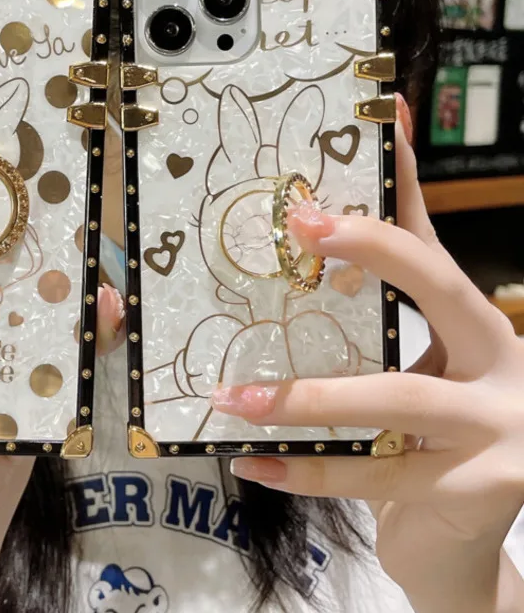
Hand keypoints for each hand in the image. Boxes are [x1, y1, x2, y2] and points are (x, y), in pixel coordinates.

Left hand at [211, 96, 523, 609]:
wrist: (463, 538)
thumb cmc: (430, 431)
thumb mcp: (412, 359)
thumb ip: (385, 296)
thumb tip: (361, 204)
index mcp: (479, 322)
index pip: (431, 248)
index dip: (380, 213)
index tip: (315, 189)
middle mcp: (503, 363)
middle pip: (438, 291)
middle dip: (370, 253)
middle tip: (298, 229)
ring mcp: (500, 432)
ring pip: (392, 401)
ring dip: (302, 397)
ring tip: (231, 397)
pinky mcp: (477, 494)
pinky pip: (373, 478)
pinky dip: (305, 471)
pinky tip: (250, 463)